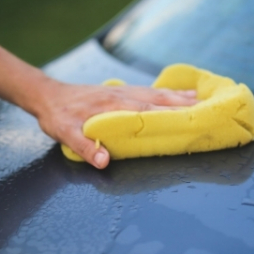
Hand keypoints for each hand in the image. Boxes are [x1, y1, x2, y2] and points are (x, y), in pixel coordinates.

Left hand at [34, 79, 197, 168]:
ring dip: (177, 96)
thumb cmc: (57, 116)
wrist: (47, 95)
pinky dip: (164, 92)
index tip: (191, 118)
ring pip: (155, 92)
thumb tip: (105, 162)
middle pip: (157, 99)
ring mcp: (122, 91)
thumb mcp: (65, 133)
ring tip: (200, 98)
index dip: (170, 114)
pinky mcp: (119, 91)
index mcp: (112, 106)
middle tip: (207, 109)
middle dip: (183, 104)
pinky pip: (147, 90)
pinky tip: (174, 94)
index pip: (147, 110)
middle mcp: (121, 95)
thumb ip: (85, 146)